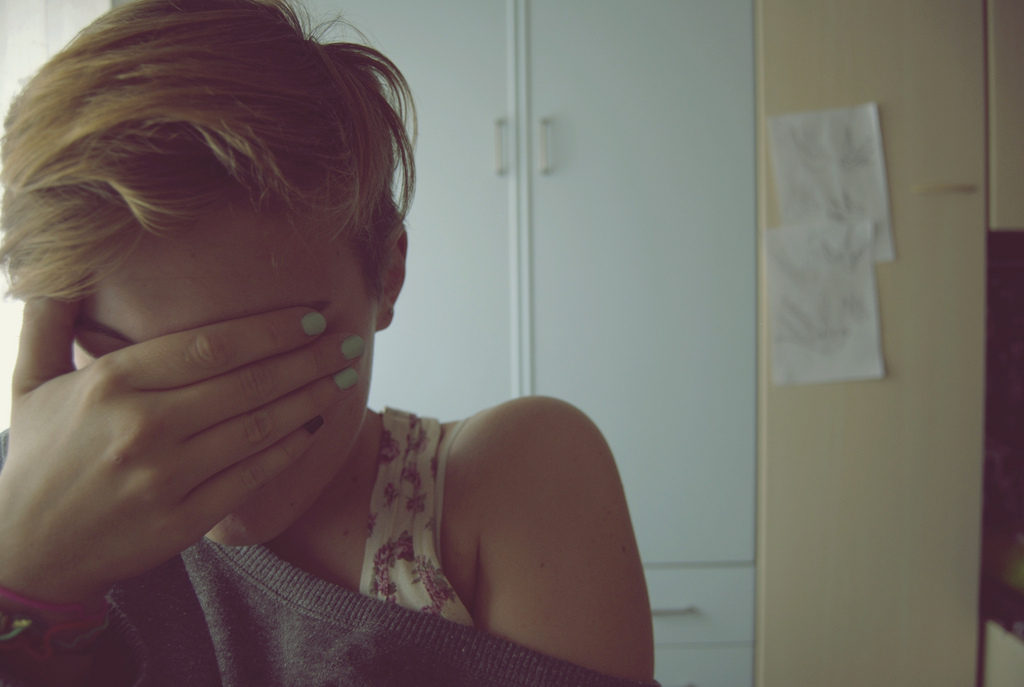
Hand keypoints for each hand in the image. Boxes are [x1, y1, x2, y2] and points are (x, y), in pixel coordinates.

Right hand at [0, 299, 359, 605]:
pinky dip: (288, 450)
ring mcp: (166, 478)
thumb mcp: (27, 384)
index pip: (210, 346)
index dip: (270, 330)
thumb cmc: (37, 460)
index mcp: (110, 384)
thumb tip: (58, 267)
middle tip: (346, 343)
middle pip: (246, 383)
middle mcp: (142, 428)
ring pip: (257, 427)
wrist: (26, 553)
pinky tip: (314, 428)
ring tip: (342, 378)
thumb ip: (48, 322)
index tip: (310, 318)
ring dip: (309, 399)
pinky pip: (251, 477)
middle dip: (306, 359)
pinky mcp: (183, 519)